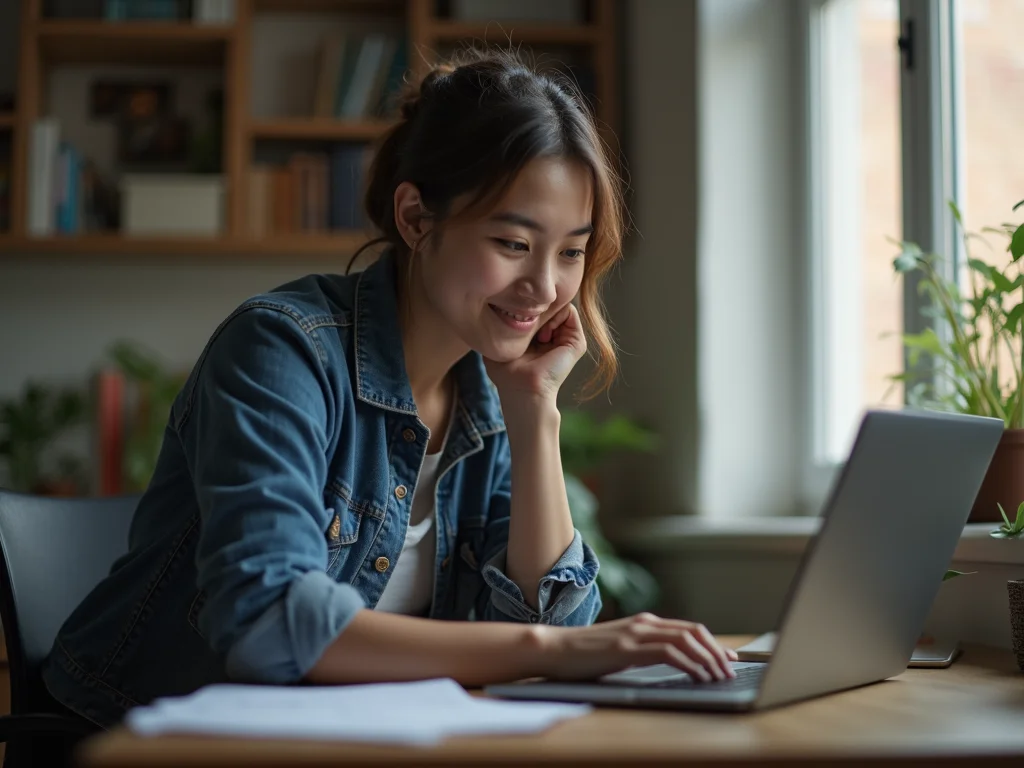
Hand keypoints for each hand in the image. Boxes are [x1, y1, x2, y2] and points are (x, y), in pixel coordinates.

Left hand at [484, 303, 586, 406]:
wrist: (522, 389)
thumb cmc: (506, 370)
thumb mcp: (502, 339)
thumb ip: (506, 320)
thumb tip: (512, 301)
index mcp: (538, 335)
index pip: (537, 306)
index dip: (526, 305)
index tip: (516, 317)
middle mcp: (554, 334)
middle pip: (549, 303)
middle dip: (537, 307)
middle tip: (527, 324)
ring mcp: (566, 337)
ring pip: (560, 305)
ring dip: (546, 313)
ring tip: (536, 333)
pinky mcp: (576, 341)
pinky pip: (570, 311)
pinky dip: (556, 315)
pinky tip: (544, 334)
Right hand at [537, 613, 739, 682]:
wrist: (554, 649)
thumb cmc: (584, 655)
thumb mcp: (620, 650)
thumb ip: (643, 651)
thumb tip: (669, 664)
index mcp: (644, 623)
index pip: (688, 629)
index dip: (712, 644)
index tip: (728, 659)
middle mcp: (644, 623)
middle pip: (693, 632)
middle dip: (717, 652)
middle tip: (730, 671)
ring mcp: (635, 633)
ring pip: (686, 640)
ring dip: (707, 659)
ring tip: (718, 677)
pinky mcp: (627, 648)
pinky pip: (668, 652)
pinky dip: (688, 664)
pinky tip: (696, 676)